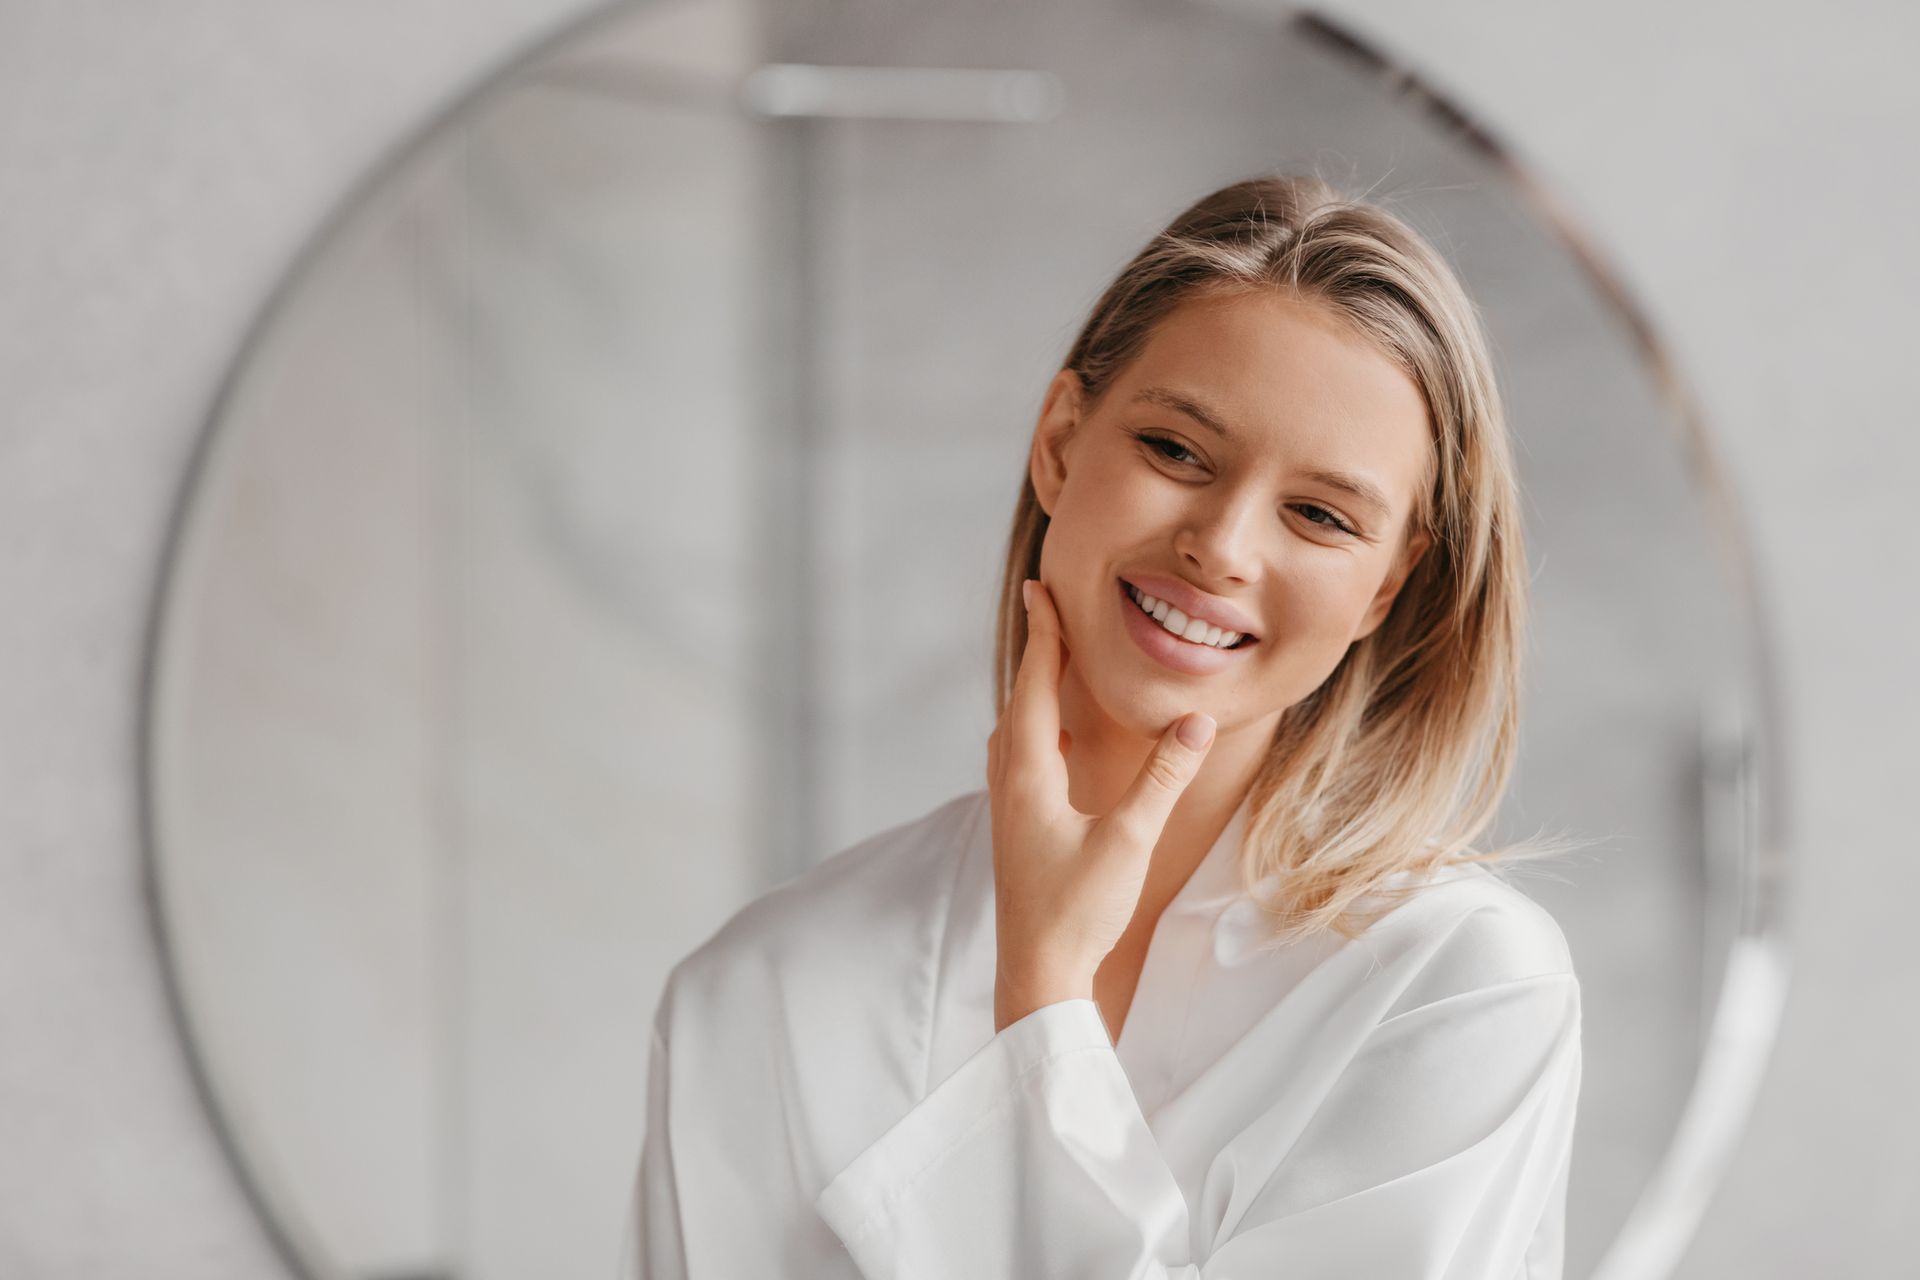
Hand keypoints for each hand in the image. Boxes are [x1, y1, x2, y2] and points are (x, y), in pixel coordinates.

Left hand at [985, 577, 1215, 1031]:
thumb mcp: (1129, 840)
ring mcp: (1008, 809)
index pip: (1034, 686)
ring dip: (1033, 692)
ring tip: (1052, 664)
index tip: (1040, 588)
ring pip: (1015, 732)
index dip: (1044, 636)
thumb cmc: (1078, 912)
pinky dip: (1035, 730)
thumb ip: (1163, 777)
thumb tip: (1195, 720)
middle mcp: (1009, 784)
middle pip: (1019, 700)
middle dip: (1037, 652)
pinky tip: (1053, 741)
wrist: (1038, 974)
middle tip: (1047, 608)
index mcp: (1028, 775)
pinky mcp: (1017, 832)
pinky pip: (1021, 760)